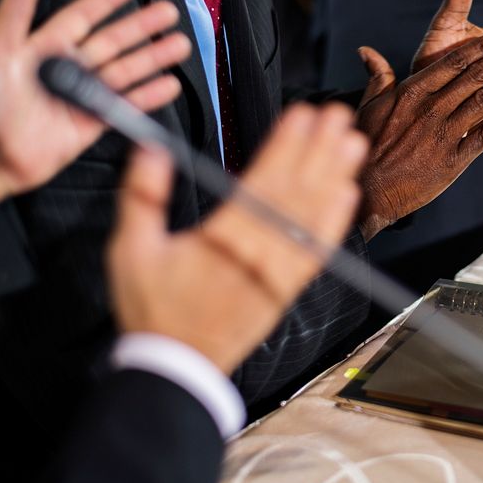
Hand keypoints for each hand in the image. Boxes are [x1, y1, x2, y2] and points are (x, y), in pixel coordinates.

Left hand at [0, 0, 187, 203]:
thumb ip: (14, 12)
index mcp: (44, 46)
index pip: (81, 15)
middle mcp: (68, 67)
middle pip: (113, 41)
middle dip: (142, 26)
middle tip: (168, 12)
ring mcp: (83, 94)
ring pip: (126, 70)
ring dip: (154, 57)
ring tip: (178, 45)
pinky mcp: (93, 120)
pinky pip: (127, 105)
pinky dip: (149, 96)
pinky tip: (168, 85)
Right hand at [109, 103, 367, 374]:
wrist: (177, 367)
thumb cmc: (154, 310)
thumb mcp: (130, 250)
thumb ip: (142, 196)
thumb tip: (151, 149)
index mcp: (223, 239)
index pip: (262, 180)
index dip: (286, 144)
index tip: (303, 115)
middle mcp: (259, 252)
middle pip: (297, 192)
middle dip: (319, 149)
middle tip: (337, 115)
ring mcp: (279, 272)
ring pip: (314, 217)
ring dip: (336, 177)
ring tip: (352, 144)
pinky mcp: (288, 288)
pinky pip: (319, 252)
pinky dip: (335, 223)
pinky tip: (348, 195)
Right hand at [354, 33, 482, 239]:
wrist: (371, 191)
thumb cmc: (368, 145)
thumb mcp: (369, 107)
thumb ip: (377, 76)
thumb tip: (365, 50)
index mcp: (411, 93)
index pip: (453, 63)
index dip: (480, 48)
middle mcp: (430, 110)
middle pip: (474, 77)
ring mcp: (444, 135)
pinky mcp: (454, 160)